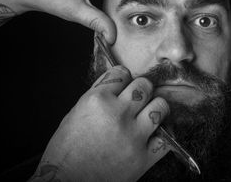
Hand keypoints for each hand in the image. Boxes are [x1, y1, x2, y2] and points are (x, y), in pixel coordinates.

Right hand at [31, 66, 169, 181]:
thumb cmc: (65, 151)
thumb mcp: (74, 114)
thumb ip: (97, 97)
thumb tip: (115, 85)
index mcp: (96, 100)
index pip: (121, 73)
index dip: (123, 78)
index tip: (123, 84)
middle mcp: (117, 113)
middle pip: (144, 86)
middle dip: (142, 89)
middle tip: (138, 98)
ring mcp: (132, 135)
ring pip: (159, 106)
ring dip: (155, 107)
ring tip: (149, 113)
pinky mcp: (142, 157)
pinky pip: (165, 138)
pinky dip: (163, 134)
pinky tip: (155, 134)